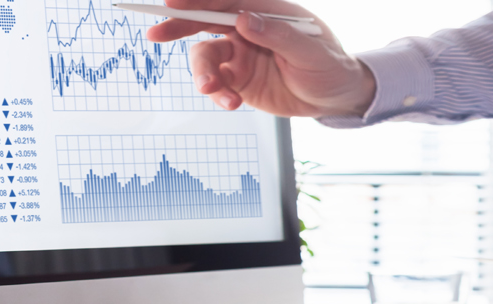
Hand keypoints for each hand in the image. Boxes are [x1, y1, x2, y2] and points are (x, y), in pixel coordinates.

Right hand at [147, 0, 376, 116]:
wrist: (336, 98)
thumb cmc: (330, 66)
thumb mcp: (310, 52)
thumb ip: (277, 35)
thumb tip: (245, 19)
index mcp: (267, 11)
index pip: (227, 0)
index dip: (199, 0)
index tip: (173, 3)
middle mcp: (248, 28)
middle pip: (205, 19)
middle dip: (178, 26)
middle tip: (155, 34)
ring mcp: (241, 53)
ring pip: (206, 56)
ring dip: (202, 73)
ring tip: (211, 90)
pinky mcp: (239, 79)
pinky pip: (216, 83)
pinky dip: (217, 94)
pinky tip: (232, 104)